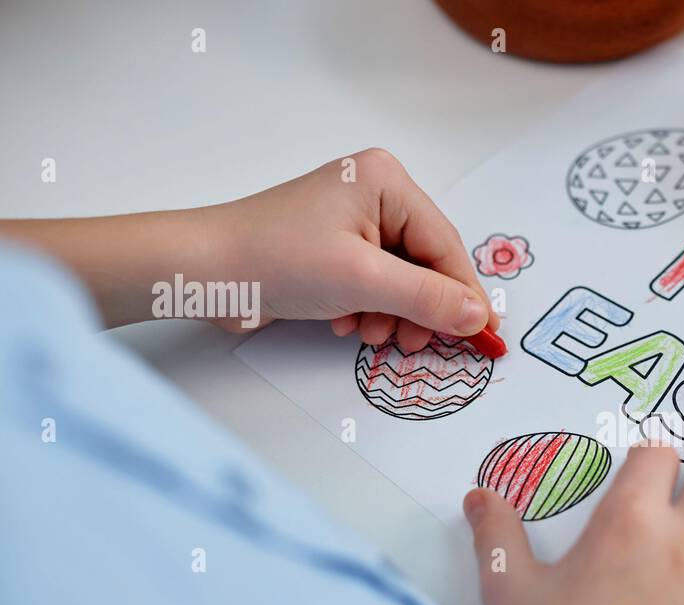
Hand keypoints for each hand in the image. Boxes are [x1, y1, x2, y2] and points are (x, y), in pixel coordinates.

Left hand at [213, 148, 498, 348]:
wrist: (201, 271)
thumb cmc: (273, 258)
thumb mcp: (363, 281)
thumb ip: (428, 299)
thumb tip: (477, 316)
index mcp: (386, 181)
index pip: (445, 245)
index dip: (463, 295)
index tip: (480, 336)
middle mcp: (374, 193)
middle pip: (427, 263)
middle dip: (421, 308)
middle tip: (412, 343)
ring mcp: (353, 220)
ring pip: (404, 279)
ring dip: (394, 315)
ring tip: (369, 334)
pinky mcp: (336, 248)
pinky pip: (377, 284)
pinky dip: (371, 310)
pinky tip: (347, 323)